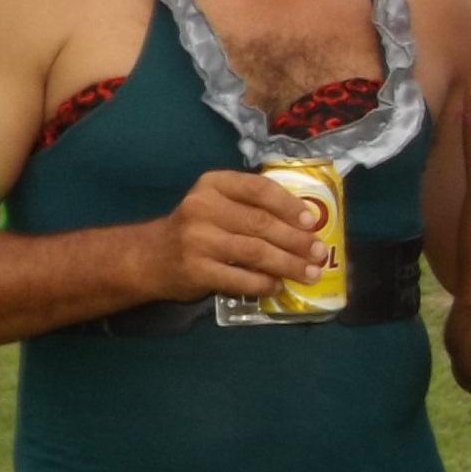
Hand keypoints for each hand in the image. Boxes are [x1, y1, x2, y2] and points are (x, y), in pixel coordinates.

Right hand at [150, 169, 323, 299]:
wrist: (150, 257)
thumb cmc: (198, 229)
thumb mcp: (218, 204)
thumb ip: (252, 207)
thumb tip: (308, 225)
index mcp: (214, 184)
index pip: (259, 189)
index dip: (290, 205)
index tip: (312, 221)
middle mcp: (202, 207)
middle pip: (262, 224)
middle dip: (297, 241)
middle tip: (320, 253)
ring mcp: (197, 240)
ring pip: (256, 252)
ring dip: (289, 265)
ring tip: (311, 273)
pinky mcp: (196, 270)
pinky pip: (241, 279)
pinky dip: (265, 284)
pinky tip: (278, 286)